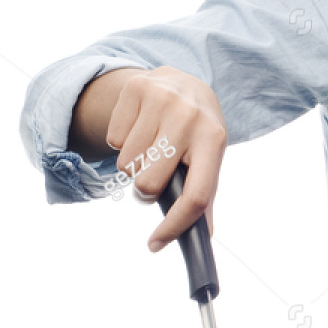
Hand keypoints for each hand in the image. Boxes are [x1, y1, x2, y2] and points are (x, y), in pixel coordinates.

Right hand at [103, 66, 227, 251]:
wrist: (184, 83)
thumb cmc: (198, 132)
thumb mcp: (209, 159)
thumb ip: (204, 196)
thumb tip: (203, 238)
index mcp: (214, 140)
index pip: (195, 196)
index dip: (174, 226)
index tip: (155, 244)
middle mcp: (189, 117)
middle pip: (148, 184)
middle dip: (146, 190)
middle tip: (154, 174)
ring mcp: (162, 99)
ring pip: (126, 164)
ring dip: (134, 164)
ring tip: (150, 146)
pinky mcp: (136, 87)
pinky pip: (113, 140)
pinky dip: (122, 142)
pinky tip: (140, 128)